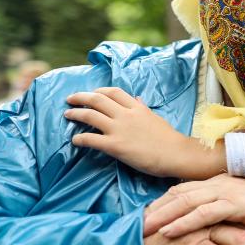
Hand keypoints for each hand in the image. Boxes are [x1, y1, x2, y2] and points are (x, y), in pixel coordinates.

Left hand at [65, 87, 224, 178]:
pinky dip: (80, 139)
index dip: (99, 91)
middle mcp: (125, 115)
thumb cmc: (169, 138)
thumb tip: (137, 98)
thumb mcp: (155, 118)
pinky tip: (75, 140)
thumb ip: (143, 108)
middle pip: (97, 100)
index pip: (114, 92)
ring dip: (76, 114)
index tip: (91, 93)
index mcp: (136, 107)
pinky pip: (91, 139)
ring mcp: (119, 129)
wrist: (175, 154)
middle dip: (81, 97)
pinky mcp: (115, 146)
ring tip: (68, 114)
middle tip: (70, 99)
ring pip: (90, 116)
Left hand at [144, 174, 244, 239]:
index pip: (185, 189)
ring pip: (186, 201)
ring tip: (144, 229)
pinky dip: (183, 222)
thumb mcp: (244, 209)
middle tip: (135, 223)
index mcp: (222, 181)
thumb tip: (208, 220)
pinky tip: (169, 232)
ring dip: (162, 216)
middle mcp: (221, 182)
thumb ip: (225, 209)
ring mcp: (228, 191)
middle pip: (179, 192)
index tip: (145, 215)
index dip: (163, 201)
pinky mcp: (236, 204)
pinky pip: (203, 214)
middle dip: (155, 208)